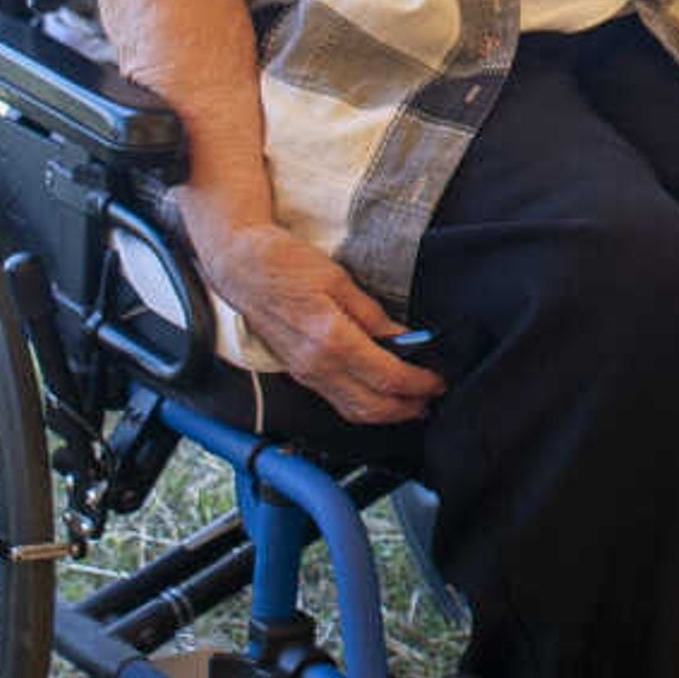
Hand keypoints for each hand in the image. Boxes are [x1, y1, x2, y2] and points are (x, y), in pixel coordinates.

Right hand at [185, 209, 444, 423]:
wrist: (240, 267)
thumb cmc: (285, 264)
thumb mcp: (339, 281)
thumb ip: (373, 315)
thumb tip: (404, 339)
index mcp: (331, 339)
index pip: (387, 376)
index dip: (419, 383)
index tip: (438, 379)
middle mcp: (316, 365)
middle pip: (372, 406)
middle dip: (408, 407)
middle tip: (433, 397)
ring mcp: (305, 373)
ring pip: (353, 411)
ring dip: (387, 413)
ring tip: (414, 403)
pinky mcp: (299, 373)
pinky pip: (337, 401)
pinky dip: (364, 406)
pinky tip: (380, 394)